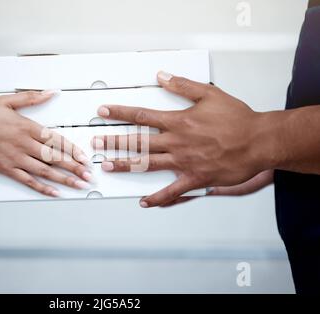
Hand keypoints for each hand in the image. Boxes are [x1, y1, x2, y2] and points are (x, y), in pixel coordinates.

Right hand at [0, 91, 91, 196]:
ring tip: (79, 185)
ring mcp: (16, 159)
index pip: (56, 139)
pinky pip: (28, 181)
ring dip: (64, 179)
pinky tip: (55, 192)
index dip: (72, 149)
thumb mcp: (6, 101)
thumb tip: (51, 92)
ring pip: (45, 171)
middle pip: (54, 158)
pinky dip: (42, 188)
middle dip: (75, 167)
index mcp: (26, 127)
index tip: (84, 157)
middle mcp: (23, 144)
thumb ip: (31, 98)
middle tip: (89, 175)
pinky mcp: (7, 169)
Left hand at [93, 72, 273, 206]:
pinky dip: (158, 198)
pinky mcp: (194, 178)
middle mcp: (176, 142)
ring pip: (147, 164)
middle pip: (138, 142)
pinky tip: (145, 201)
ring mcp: (183, 162)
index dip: (120, 113)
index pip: (141, 116)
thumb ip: (183, 86)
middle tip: (96, 143)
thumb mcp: (210, 94)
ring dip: (125, 165)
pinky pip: (172, 191)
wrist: (259, 142)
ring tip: (108, 165)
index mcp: (178, 122)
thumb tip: (162, 76)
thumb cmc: (238, 119)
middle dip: (114, 141)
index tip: (104, 112)